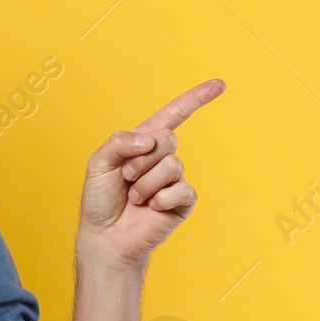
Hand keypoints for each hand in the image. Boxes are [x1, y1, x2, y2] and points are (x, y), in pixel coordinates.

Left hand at [77, 79, 224, 269]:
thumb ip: (120, 141)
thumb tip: (151, 139)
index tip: (220, 84)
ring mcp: (174, 180)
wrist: (105, 236)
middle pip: (168, 139)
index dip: (196, 99)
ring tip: (134, 196)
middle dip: (140, 159)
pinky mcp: (183, 202)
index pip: (174, 115)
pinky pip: (180, 190)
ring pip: (172, 165)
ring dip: (145, 183)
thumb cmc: (101, 199)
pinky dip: (160, 199)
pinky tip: (150, 208)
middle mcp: (162, 158)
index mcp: (144, 142)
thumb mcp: (99, 162)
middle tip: (125, 177)